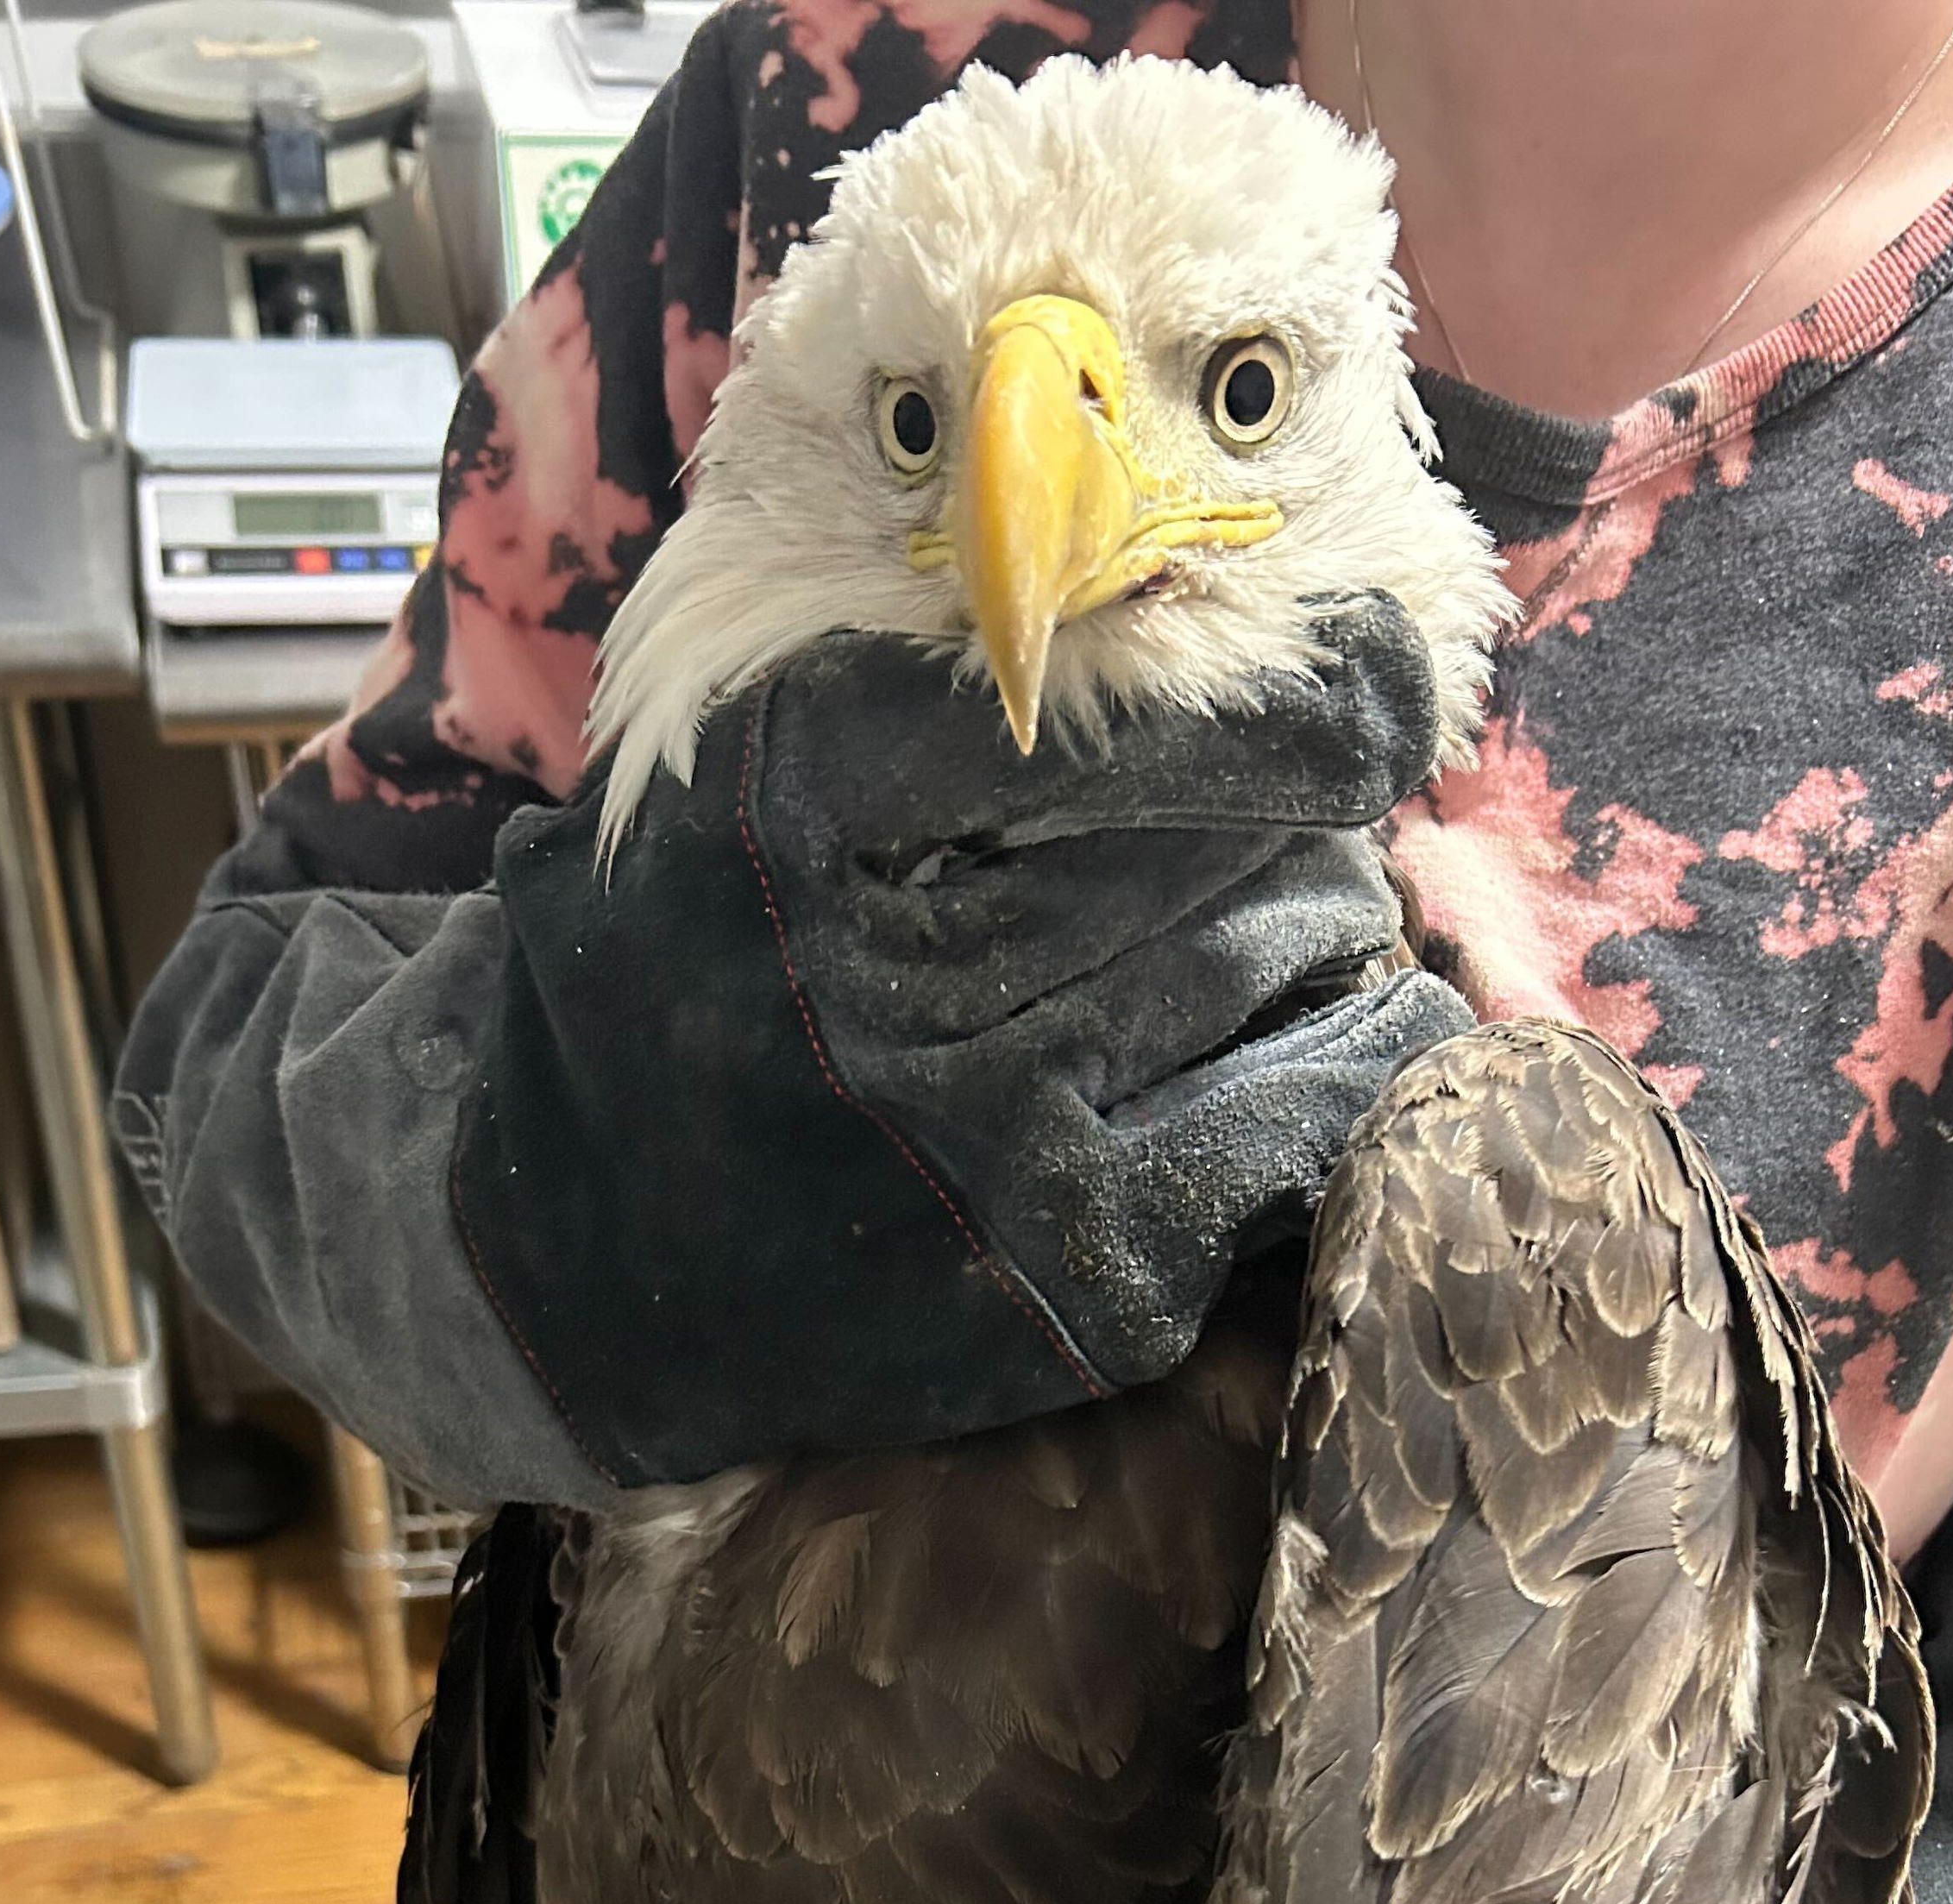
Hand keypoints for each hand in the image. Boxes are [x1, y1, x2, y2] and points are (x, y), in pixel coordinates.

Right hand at [455, 595, 1468, 1486]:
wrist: (567, 1265)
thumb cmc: (680, 974)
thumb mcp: (721, 763)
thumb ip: (898, 654)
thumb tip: (1172, 570)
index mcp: (796, 801)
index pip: (1127, 702)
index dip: (1298, 690)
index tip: (1385, 674)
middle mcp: (897, 978)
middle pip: (1229, 827)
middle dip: (1307, 801)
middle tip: (1322, 798)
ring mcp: (997, 1148)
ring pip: (1283, 962)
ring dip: (1331, 922)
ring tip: (1312, 912)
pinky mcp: (1077, 1284)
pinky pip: (1303, 1127)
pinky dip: (1358, 1063)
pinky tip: (1357, 1031)